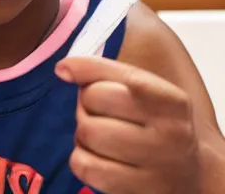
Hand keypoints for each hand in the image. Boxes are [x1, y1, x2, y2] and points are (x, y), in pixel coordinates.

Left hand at [56, 57, 200, 193]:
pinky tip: (97, 155)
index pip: (128, 79)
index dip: (89, 70)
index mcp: (172, 101)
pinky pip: (84, 165)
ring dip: (82, 130)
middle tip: (98, 110)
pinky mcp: (138, 192)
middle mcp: (171, 134)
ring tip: (99, 132)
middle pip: (95, 100)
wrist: (189, 173)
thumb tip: (62, 69)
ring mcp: (157, 167)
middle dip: (86, 101)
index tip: (63, 70)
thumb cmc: (153, 120)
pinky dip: (80, 157)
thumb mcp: (141, 87)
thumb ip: (103, 71)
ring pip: (87, 132)